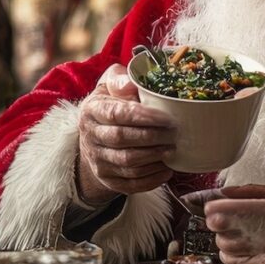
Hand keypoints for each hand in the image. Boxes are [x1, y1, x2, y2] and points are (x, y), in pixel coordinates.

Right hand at [76, 64, 176, 205]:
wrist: (95, 137)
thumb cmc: (110, 105)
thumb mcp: (110, 86)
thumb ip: (120, 80)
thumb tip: (131, 84)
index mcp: (91, 111)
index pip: (116, 114)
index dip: (143, 117)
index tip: (166, 117)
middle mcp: (90, 137)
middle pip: (122, 140)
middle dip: (152, 137)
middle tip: (174, 134)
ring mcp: (97, 161)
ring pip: (127, 163)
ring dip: (154, 157)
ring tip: (172, 149)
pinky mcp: (107, 179)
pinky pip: (130, 184)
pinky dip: (151, 179)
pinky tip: (166, 169)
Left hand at [200, 185, 264, 263]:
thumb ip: (254, 191)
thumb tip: (225, 191)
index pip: (221, 214)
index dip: (214, 207)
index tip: (216, 205)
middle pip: (220, 234)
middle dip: (221, 224)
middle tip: (234, 217)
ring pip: (226, 254)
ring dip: (228, 242)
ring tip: (245, 233)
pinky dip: (239, 257)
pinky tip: (252, 248)